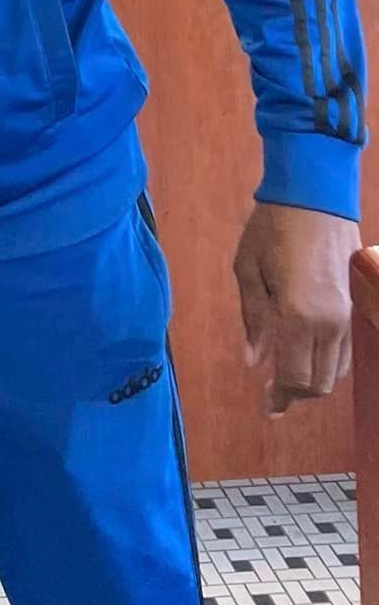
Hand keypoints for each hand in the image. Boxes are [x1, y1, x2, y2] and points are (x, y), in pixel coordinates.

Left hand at [234, 201, 360, 414]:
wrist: (315, 194)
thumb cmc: (271, 227)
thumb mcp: (247, 269)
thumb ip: (252, 319)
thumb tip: (253, 362)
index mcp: (297, 316)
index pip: (294, 378)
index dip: (280, 399)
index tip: (266, 410)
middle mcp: (329, 323)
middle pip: (318, 383)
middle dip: (295, 394)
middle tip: (271, 394)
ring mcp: (348, 316)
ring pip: (335, 371)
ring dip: (312, 380)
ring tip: (286, 375)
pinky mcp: (356, 307)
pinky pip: (345, 351)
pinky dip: (326, 361)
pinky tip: (305, 353)